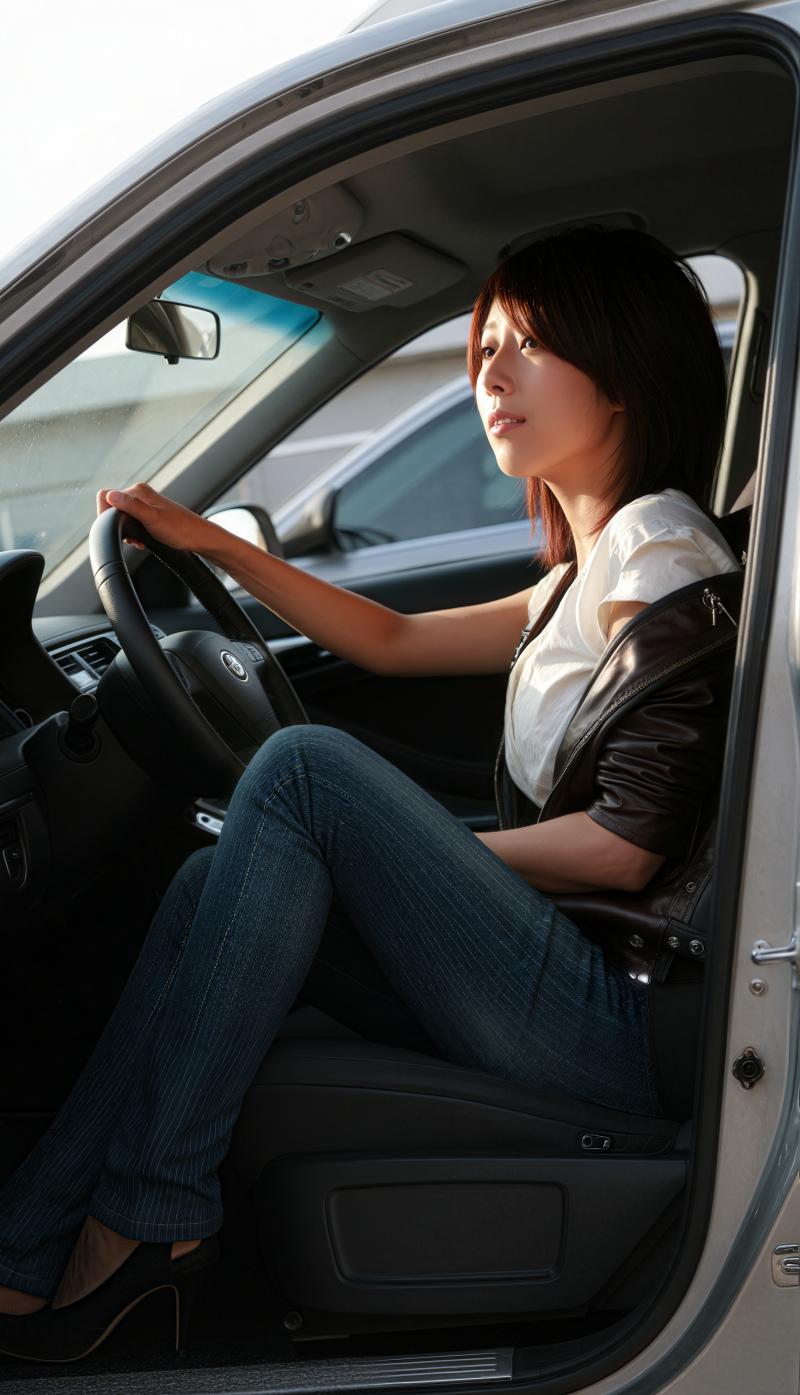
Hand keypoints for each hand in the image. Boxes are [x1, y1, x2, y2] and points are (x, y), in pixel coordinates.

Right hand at [96, 483, 214, 553]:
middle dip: (117, 526)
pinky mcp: (148, 513)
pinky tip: (142, 540)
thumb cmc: (180, 529)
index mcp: (138, 491)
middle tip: (131, 538)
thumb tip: (110, 496)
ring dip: (126, 531)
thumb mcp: (152, 519)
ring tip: (138, 540)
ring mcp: (144, 504)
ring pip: (121, 516)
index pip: (105, 496)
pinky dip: (133, 533)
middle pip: (112, 508)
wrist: (198, 538)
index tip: (116, 529)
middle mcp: (139, 494)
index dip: (105, 514)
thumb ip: (131, 506)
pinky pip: (131, 521)